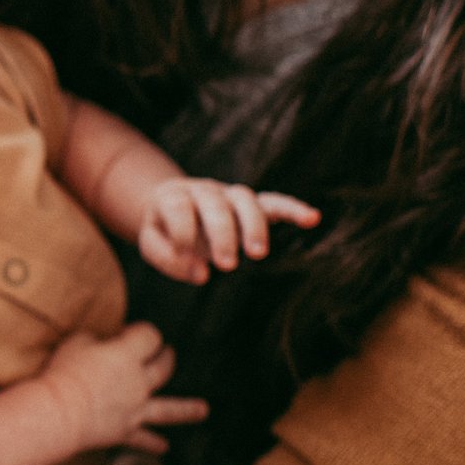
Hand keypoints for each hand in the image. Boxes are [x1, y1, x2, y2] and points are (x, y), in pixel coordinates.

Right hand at [37, 322, 207, 454]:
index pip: (148, 336)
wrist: (59, 413)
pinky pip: (142, 438)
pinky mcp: (124, 431)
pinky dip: (153, 443)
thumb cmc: (64, 374)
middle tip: (168, 353)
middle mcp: (139, 382)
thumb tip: (101, 343)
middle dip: (166, 357)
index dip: (140, 331)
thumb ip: (94, 340)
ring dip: (186, 409)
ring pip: (167, 408)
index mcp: (128, 355)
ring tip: (202, 410)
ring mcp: (135, 409)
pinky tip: (164, 447)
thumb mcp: (75, 343)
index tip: (127, 331)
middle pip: (163, 367)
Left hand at [138, 179, 320, 283]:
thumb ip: (166, 257)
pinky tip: (313, 218)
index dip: (181, 232)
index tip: (185, 257)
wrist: (174, 208)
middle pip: (214, 205)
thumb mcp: (152, 243)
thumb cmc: (164, 231)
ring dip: (253, 225)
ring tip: (258, 253)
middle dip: (221, 234)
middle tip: (226, 265)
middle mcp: (203, 191)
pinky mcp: (252, 204)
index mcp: (173, 196)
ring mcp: (229, 195)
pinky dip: (293, 208)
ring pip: (245, 199)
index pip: (178, 207)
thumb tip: (201, 273)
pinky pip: (274, 202)